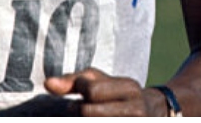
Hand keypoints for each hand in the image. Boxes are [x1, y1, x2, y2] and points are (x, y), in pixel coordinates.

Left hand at [44, 68, 159, 115]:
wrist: (153, 113)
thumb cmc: (117, 93)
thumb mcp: (101, 81)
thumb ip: (73, 81)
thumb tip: (47, 83)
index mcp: (129, 88)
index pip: (91, 90)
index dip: (80, 90)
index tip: (83, 92)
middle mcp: (136, 110)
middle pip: (87, 113)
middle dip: (78, 110)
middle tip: (81, 108)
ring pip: (90, 122)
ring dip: (82, 120)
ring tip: (90, 115)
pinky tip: (94, 120)